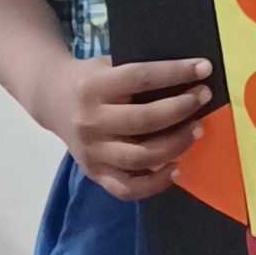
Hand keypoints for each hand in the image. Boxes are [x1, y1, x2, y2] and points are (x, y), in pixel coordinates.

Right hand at [40, 55, 212, 200]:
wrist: (51, 99)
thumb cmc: (91, 79)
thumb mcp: (107, 65)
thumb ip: (139, 74)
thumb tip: (189, 77)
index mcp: (93, 87)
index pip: (140, 78)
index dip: (176, 72)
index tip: (204, 68)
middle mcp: (90, 121)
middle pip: (143, 120)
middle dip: (181, 108)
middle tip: (202, 98)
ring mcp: (91, 151)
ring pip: (140, 156)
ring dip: (175, 144)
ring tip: (196, 130)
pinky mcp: (94, 173)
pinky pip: (127, 188)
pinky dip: (155, 184)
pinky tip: (176, 168)